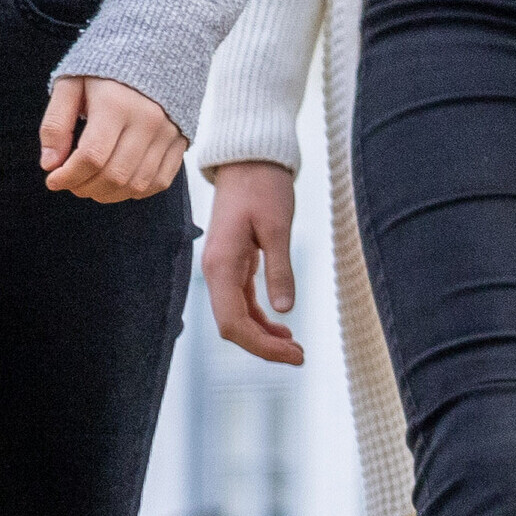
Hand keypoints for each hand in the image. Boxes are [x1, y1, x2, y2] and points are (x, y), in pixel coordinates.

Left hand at [38, 77, 187, 201]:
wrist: (158, 44)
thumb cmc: (107, 66)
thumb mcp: (71, 84)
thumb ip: (56, 123)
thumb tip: (50, 164)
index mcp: (116, 105)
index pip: (91, 157)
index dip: (67, 177)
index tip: (52, 179)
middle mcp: (148, 121)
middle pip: (115, 175)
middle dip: (84, 187)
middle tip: (69, 182)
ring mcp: (169, 132)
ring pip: (137, 183)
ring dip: (108, 194)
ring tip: (90, 184)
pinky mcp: (181, 139)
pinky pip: (161, 180)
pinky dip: (137, 191)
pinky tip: (118, 183)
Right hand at [201, 161, 304, 363]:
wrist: (250, 160)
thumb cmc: (264, 187)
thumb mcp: (277, 226)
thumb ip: (280, 268)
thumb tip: (284, 309)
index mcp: (220, 266)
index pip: (233, 323)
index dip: (261, 345)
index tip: (293, 354)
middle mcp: (215, 271)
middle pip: (232, 325)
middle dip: (264, 345)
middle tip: (300, 356)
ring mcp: (222, 269)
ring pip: (237, 315)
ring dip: (263, 334)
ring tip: (295, 347)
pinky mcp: (233, 263)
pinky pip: (242, 299)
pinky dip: (260, 316)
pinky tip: (281, 325)